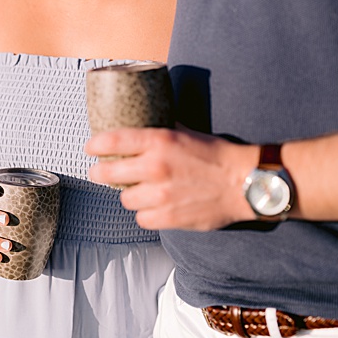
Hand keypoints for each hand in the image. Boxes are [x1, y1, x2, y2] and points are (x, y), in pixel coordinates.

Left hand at [86, 127, 258, 230]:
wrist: (247, 183)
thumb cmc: (217, 156)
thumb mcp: (186, 133)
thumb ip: (160, 130)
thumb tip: (141, 119)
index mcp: (159, 141)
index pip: (110, 141)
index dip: (94, 146)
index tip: (90, 149)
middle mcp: (156, 167)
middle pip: (105, 173)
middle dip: (101, 173)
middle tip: (102, 173)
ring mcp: (161, 194)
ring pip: (124, 199)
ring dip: (131, 196)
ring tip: (142, 191)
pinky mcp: (169, 218)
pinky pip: (141, 219)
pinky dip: (147, 214)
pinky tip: (156, 207)